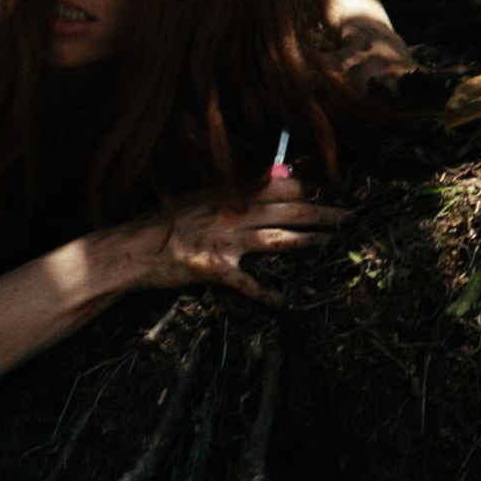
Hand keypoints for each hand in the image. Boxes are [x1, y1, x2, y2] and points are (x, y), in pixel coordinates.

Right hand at [134, 176, 347, 307]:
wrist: (129, 249)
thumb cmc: (163, 223)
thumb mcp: (196, 196)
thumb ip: (230, 190)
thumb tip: (266, 177)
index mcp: (227, 194)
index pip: (277, 184)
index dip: (304, 188)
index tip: (322, 194)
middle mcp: (230, 213)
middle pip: (288, 210)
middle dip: (323, 213)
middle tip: (351, 219)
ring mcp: (223, 241)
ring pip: (277, 239)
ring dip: (309, 243)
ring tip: (334, 246)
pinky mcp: (212, 269)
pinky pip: (246, 283)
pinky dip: (267, 294)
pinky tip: (285, 303)